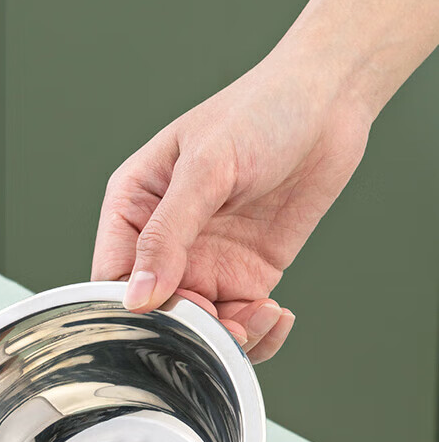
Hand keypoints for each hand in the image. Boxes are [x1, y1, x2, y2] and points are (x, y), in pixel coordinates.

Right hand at [91, 44, 372, 361]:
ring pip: (200, 326)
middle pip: (156, 311)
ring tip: (259, 317)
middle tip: (223, 323)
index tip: (166, 317)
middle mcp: (166, 239)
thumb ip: (167, 234)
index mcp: (135, 204)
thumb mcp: (206, 167)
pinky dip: (260, 334)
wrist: (328, 104)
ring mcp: (207, 259)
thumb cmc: (260, 111)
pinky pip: (242, 322)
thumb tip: (138, 294)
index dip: (133, 306)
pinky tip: (278, 314)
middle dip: (188, 328)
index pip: (112, 274)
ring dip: (228, 337)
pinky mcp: (248, 273)